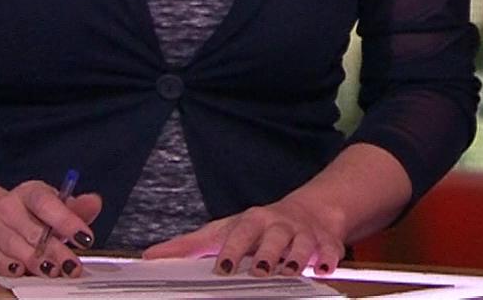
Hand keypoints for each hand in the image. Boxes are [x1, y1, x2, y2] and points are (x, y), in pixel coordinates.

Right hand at [0, 179, 101, 277]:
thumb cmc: (27, 216)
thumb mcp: (51, 206)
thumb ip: (75, 209)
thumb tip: (94, 203)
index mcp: (30, 193)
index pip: (48, 204)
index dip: (68, 221)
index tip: (85, 237)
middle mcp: (8, 208)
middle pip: (35, 232)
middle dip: (57, 251)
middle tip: (73, 266)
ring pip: (16, 248)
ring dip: (37, 262)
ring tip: (53, 271)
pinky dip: (8, 267)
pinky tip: (20, 271)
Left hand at [142, 193, 345, 276]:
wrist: (311, 211)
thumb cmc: (260, 227)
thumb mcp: (226, 230)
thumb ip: (191, 245)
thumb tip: (151, 256)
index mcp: (252, 221)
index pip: (240, 233)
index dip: (232, 249)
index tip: (223, 267)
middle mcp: (279, 225)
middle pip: (273, 237)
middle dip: (266, 254)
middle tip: (259, 270)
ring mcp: (304, 234)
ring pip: (302, 244)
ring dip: (297, 257)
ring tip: (290, 271)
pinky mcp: (326, 243)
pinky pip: (331, 250)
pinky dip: (329, 259)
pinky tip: (325, 268)